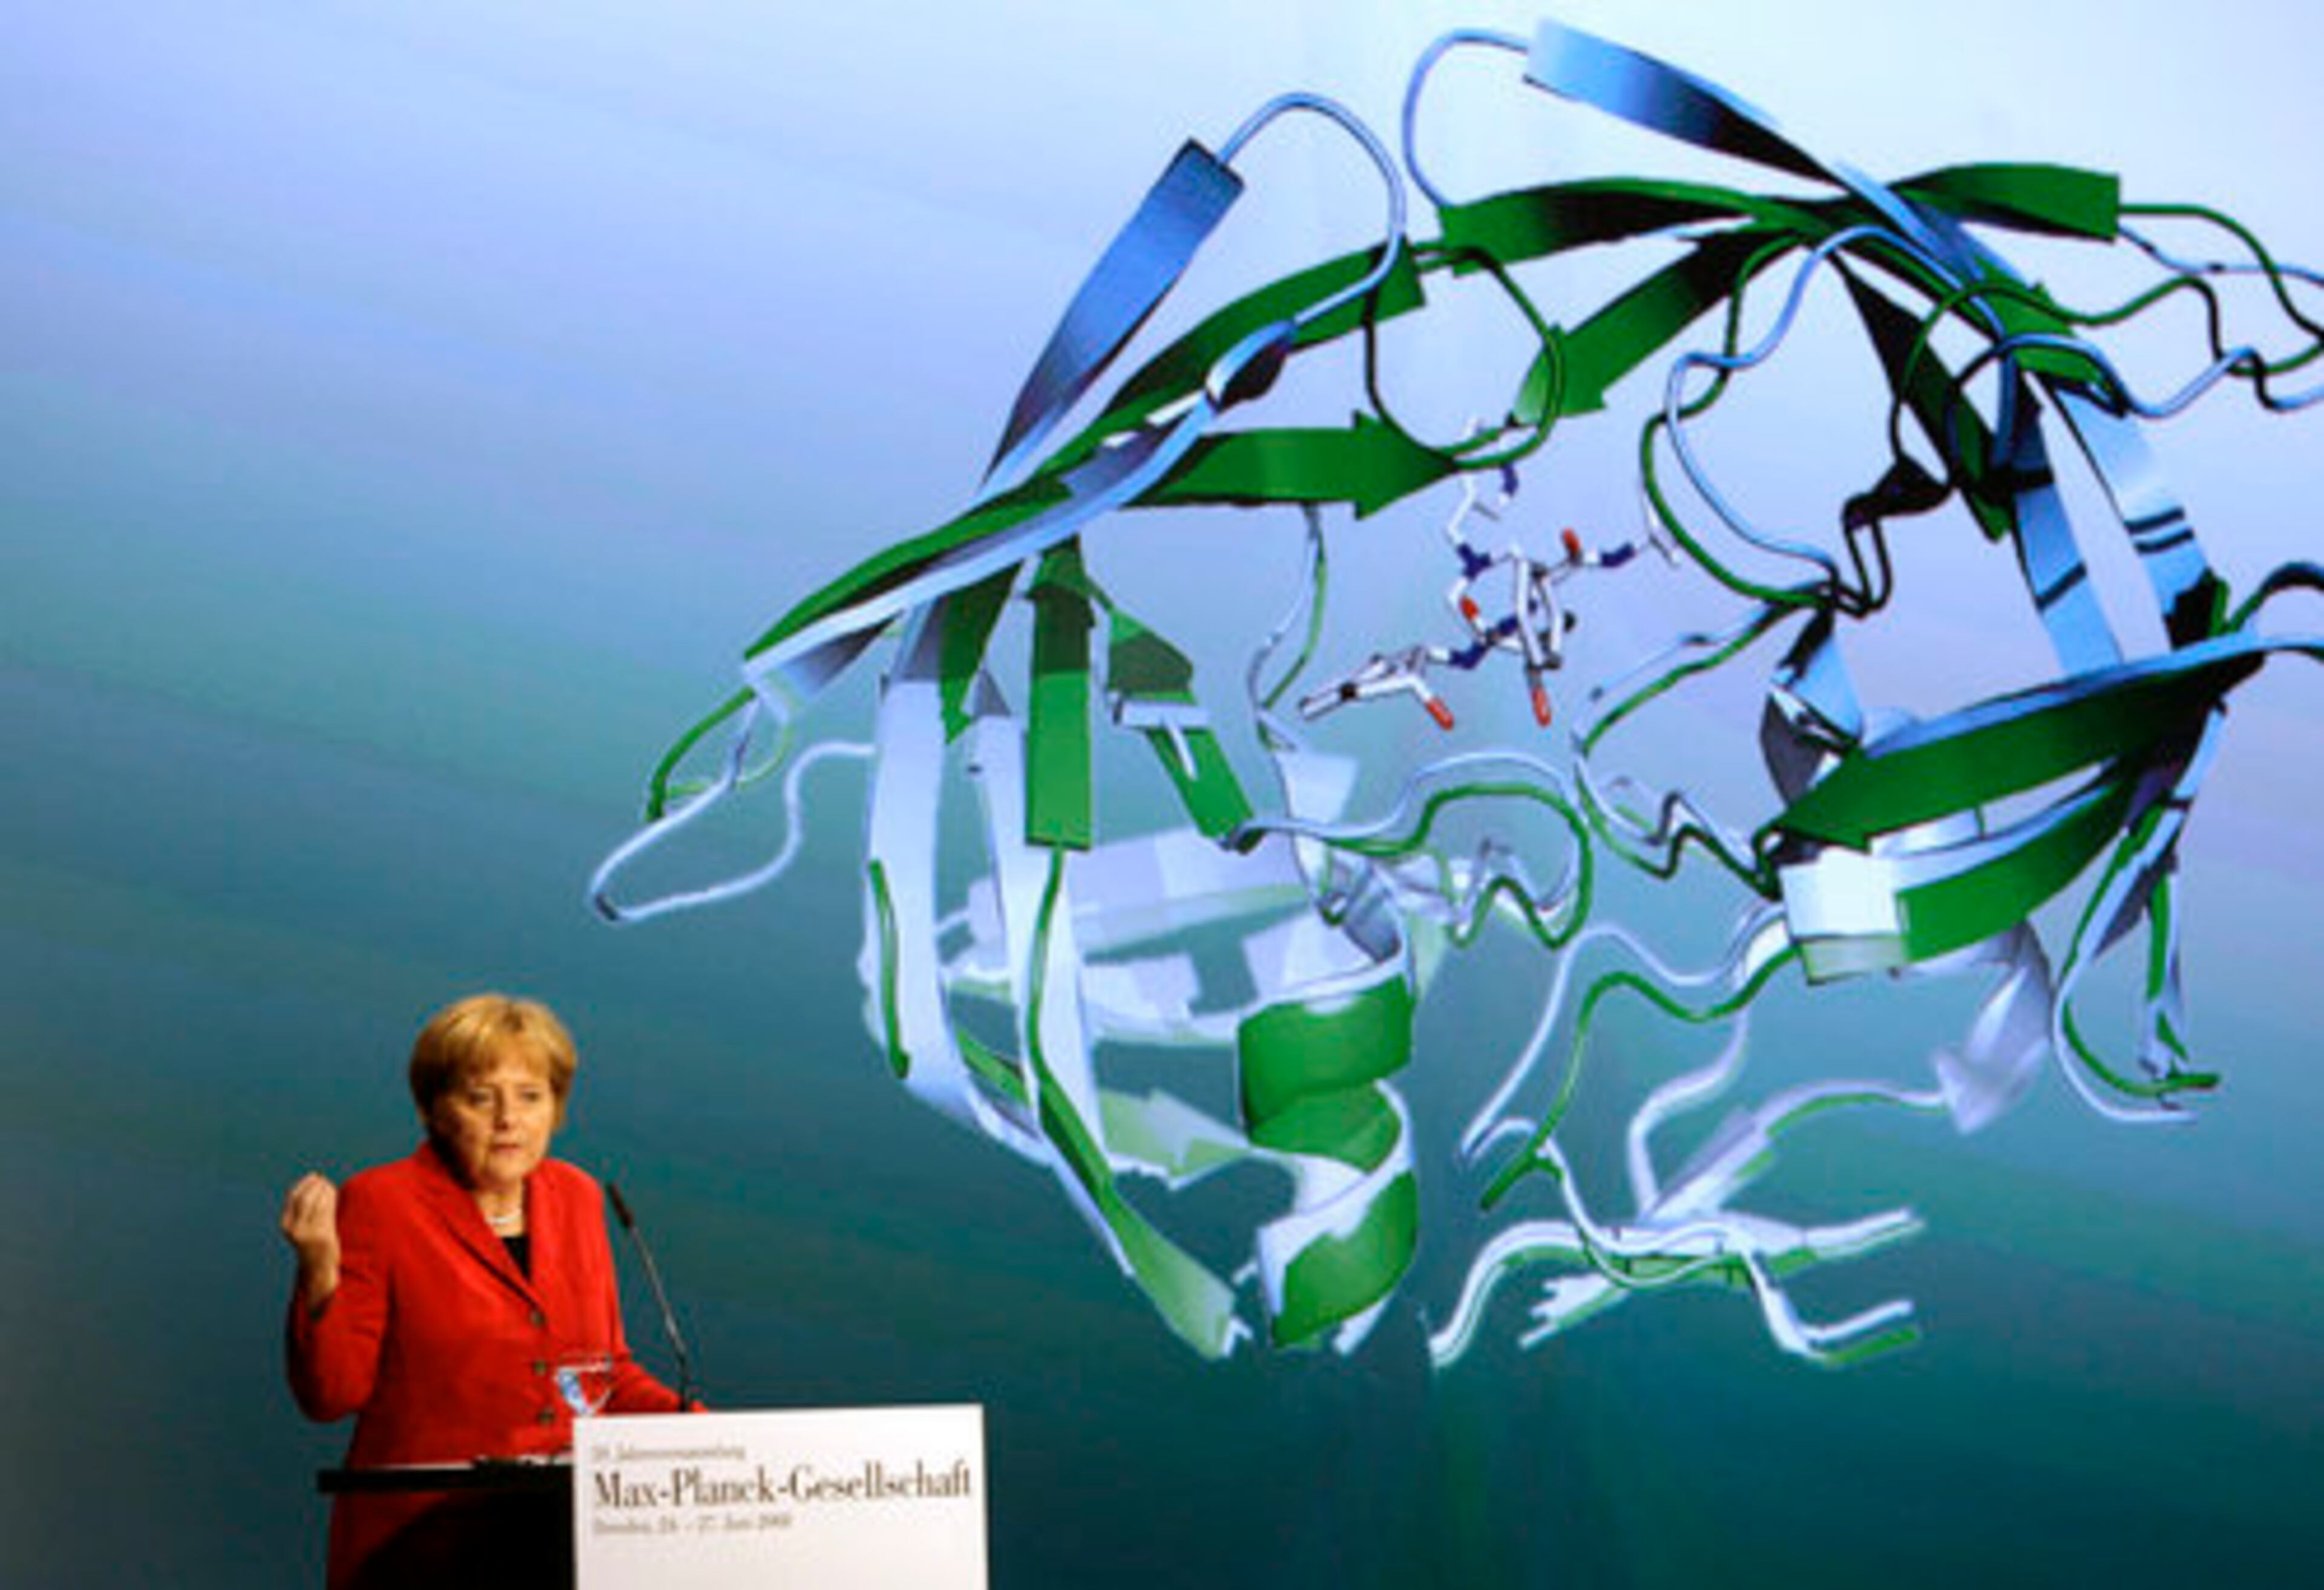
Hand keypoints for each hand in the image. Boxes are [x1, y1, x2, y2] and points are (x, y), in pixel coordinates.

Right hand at [281, 1172, 341, 1308]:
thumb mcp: (302, 1226)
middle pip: (304, 1198)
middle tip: (324, 1179)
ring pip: (316, 1203)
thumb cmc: (313, 1243)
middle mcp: (294, 1229)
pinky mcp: (322, 1236)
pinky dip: (330, 1199)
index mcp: (286, 1225)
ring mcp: (308, 1233)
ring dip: (324, 1190)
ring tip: (330, 1185)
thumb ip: (304, 1208)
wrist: (318, 1267)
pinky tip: (334, 1194)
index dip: (304, 1184)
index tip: (314, 1176)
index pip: (293, 1197)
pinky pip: (327, 1211)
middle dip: (315, 1185)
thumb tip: (314, 1181)